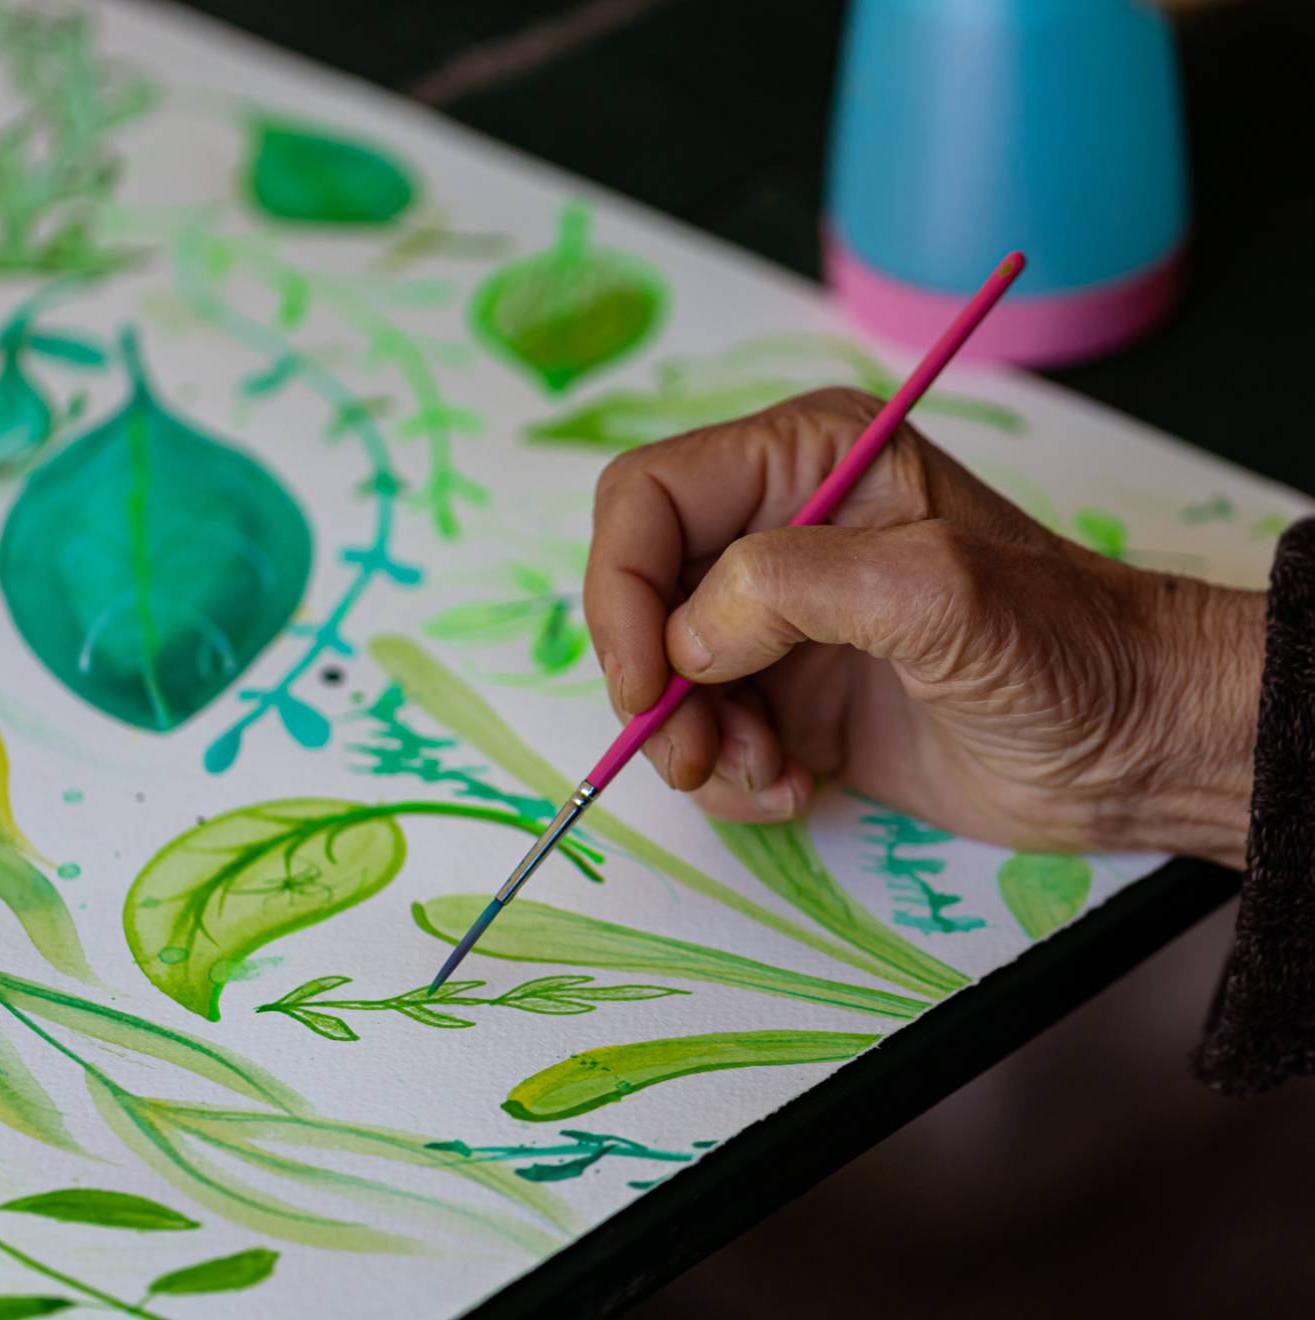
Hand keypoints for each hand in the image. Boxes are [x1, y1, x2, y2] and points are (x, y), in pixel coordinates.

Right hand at [584, 389, 1265, 866]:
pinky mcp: (792, 695)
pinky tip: (795, 787)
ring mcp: (783, 620)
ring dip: (695, 741)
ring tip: (769, 775)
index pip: (647, 497)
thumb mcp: (934, 591)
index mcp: (805, 459)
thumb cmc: (1064, 648)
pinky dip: (729, 775)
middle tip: (700, 755)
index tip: (643, 684)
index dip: (619, 586)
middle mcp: (778, 529)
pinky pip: (707, 732)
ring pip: (665, 675)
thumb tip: (685, 640)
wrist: (1133, 747)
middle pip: (640, 592)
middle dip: (655, 683)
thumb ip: (792, 585)